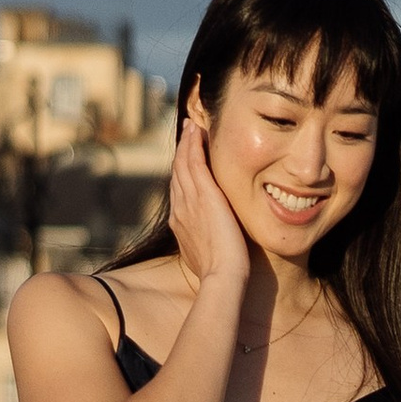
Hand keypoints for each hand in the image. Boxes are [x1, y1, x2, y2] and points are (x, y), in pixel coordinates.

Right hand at [168, 109, 250, 291]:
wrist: (223, 275)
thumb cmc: (221, 273)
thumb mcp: (207, 256)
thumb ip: (206, 243)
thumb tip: (210, 245)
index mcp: (181, 223)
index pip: (180, 191)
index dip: (183, 174)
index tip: (188, 161)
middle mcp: (180, 209)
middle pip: (178, 174)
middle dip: (182, 153)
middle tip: (187, 134)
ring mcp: (189, 200)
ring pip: (183, 164)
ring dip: (186, 143)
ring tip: (191, 126)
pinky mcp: (203, 194)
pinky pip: (194, 161)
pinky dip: (193, 144)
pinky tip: (196, 130)